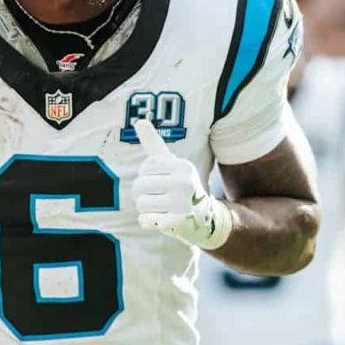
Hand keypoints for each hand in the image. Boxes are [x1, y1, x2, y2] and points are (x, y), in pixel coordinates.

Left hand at [131, 119, 232, 249]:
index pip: (145, 168)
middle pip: (139, 186)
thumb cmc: (181, 187)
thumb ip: (154, 144)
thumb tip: (139, 121)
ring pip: (140, 204)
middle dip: (143, 195)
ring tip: (161, 209)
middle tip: (159, 199)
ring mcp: (182, 204)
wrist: (205, 219)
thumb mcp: (172, 164)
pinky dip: (147, 222)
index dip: (147, 177)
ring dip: (145, 209)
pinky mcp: (177, 223)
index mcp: (181, 166)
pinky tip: (160, 221)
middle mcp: (184, 183)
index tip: (162, 183)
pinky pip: (145, 220)